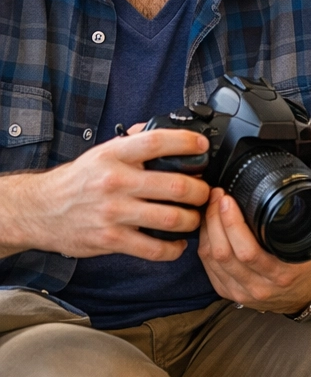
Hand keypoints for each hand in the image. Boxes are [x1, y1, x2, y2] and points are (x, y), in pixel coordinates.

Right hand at [0, 130, 211, 260]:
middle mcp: (115, 182)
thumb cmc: (77, 180)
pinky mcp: (110, 239)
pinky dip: (173, 249)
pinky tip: (177, 243)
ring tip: (194, 218)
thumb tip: (164, 127)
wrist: (39, 209)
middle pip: (176, 185)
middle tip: (205, 192)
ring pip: (171, 218)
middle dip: (200, 191)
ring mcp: (113, 212)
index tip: (202, 147)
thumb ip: (133, 141)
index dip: (187, 143)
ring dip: (193, 220)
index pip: (158, 142)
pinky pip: (153, 249)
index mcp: (114, 155)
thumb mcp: (101, 152)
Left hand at [198, 189, 310, 313]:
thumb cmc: (308, 265)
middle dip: (215, 219)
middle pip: (224, 253)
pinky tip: (208, 226)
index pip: (248, 251)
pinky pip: (208, 266)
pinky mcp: (228, 293)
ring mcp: (241, 292)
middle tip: (216, 196)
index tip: (228, 199)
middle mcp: (259, 286)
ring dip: (207, 229)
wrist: (305, 295)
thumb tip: (283, 193)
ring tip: (210, 206)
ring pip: (212, 258)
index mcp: (281, 274)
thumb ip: (299, 225)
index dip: (232, 223)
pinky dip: (205, 243)